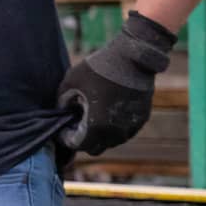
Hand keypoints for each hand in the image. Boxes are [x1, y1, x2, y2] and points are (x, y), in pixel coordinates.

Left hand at [57, 11, 175, 155]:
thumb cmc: (98, 68)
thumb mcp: (71, 83)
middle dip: (84, 140)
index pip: (79, 146)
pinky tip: (108, 113)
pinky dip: (115, 128)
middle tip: (78, 124)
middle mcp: (117, 132)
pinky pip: (125, 132)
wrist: (132, 56)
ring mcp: (132, 126)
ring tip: (93, 117)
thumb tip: (63, 114)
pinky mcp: (142, 118)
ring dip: (101, 135)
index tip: (65, 127)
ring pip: (112, 142)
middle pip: (96, 148)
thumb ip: (62, 102)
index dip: (68, 139)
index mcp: (98, 126)